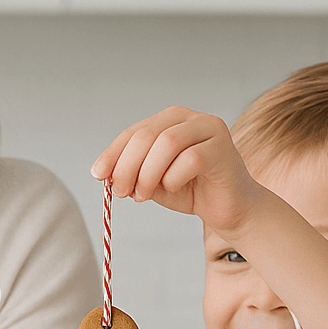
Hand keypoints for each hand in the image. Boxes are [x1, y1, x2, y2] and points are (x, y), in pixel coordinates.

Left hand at [91, 106, 261, 234]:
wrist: (229, 209)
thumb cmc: (190, 191)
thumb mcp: (152, 181)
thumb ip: (131, 172)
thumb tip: (103, 172)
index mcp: (170, 121)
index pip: (133, 132)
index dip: (112, 153)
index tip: (98, 175)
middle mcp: (190, 118)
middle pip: (147, 134)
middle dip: (127, 165)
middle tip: (120, 191)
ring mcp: (210, 129)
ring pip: (168, 142)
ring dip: (148, 173)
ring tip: (143, 195)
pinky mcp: (223, 148)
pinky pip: (190, 159)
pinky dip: (173, 177)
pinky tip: (173, 188)